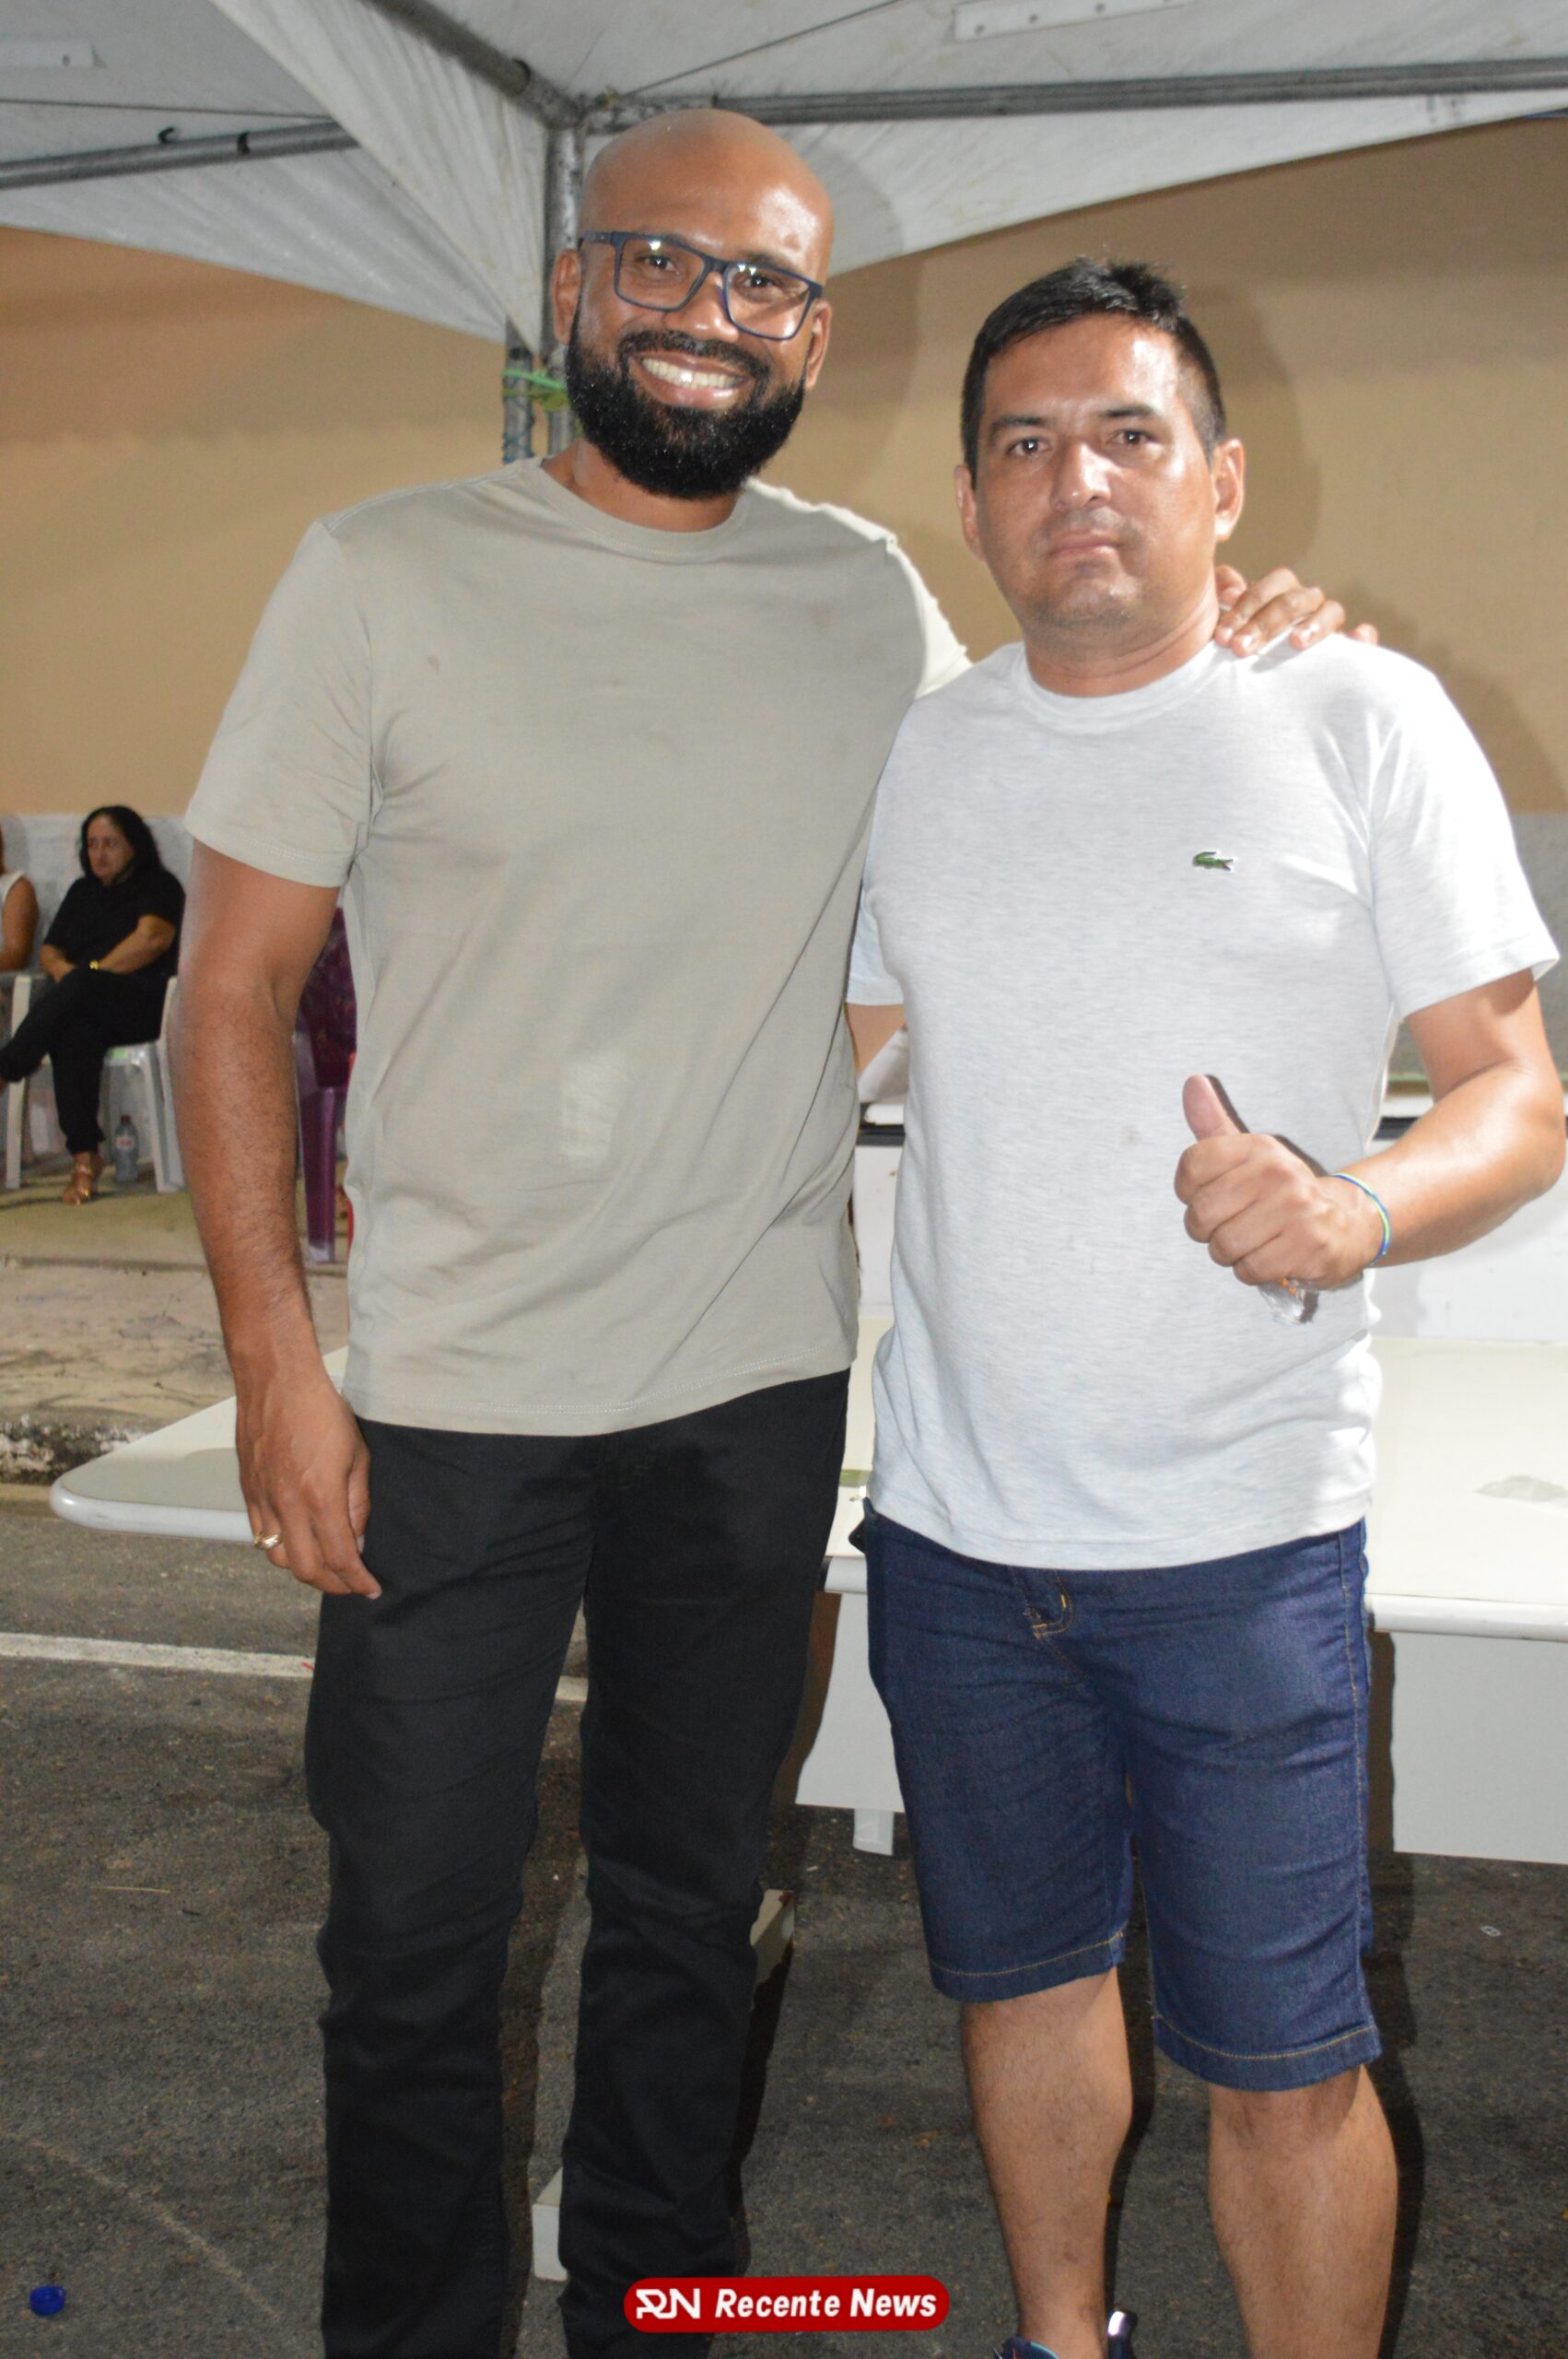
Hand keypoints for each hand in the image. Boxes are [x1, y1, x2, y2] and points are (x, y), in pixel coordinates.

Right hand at [237, 1355, 376, 1597]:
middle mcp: (287, 1506)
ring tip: (326, 1565)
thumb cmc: (321, 1410)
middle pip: (305, 1569)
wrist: (277, 1382)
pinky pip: (261, 1536)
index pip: (340, 1558)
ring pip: (278, 1558)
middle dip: (331, 1585)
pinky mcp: (248, 1492)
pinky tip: (298, 1541)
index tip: (370, 1588)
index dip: (357, 1581)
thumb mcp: (358, 1456)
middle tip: (350, 1583)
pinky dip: (280, 1548)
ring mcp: (263, 1500)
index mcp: (320, 1497)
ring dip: (304, 1568)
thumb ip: (358, 1504)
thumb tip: (358, 1540)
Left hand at [1175, 1074, 1384, 1291]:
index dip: (1189, 1192)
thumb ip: (1214, 1123)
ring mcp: (1298, 1210)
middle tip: (1234, 1226)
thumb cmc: (1284, 1192)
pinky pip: (1250, 1270)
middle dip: (1208, 1231)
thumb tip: (1192, 1081)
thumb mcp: (1251, 1155)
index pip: (1191, 1166)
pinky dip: (1253, 1271)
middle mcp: (1278, 1173)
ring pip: (1223, 1247)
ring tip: (1255, 1241)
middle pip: (1200, 1215)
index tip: (1211, 1195)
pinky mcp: (1309, 1247)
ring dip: (1231, 1254)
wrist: (1349, 1222)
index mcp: (1259, 1148)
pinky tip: (1272, 1257)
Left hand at [1214, 564, 1379, 655]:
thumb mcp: (1230, 629)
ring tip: (1296, 643)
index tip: (1222, 637)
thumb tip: (1228, 585)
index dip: (1244, 608)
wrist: (1260, 690)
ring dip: (1313, 625)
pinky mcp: (1348, 651)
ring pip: (1331, 611)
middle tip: (1240, 648)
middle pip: (1294, 601)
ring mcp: (1329, 625)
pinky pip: (1363, 638)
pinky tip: (1357, 638)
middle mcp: (1307, 605)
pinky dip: (1363, 636)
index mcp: (1280, 594)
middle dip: (1265, 624)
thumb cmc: (1245, 651)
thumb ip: (1227, 603)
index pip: (1268, 589)